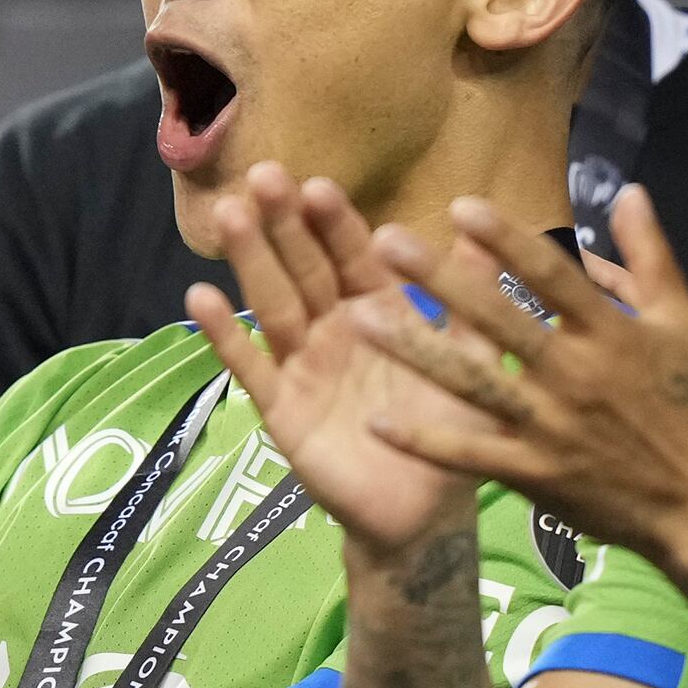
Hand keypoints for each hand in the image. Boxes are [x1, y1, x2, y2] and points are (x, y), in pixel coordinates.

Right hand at [191, 166, 490, 556]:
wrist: (424, 510)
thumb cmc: (448, 428)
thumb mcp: (471, 360)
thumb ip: (472, 300)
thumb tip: (487, 229)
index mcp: (379, 308)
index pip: (353, 254)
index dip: (335, 222)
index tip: (317, 184)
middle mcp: (335, 326)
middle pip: (305, 267)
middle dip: (285, 223)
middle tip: (263, 177)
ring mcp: (303, 364)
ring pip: (274, 303)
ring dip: (251, 261)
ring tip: (230, 217)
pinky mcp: (281, 408)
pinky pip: (251, 367)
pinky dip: (226, 334)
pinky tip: (200, 298)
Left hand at [354, 187, 687, 560]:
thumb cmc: (685, 403)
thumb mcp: (679, 321)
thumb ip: (651, 254)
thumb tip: (627, 189)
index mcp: (608, 333)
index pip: (552, 277)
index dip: (506, 241)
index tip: (460, 207)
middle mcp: (573, 375)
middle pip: (498, 321)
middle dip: (440, 280)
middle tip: (384, 242)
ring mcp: (549, 428)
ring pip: (472, 384)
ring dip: (414, 351)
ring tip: (359, 318)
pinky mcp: (533, 474)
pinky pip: (470, 454)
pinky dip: (423, 440)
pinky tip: (375, 420)